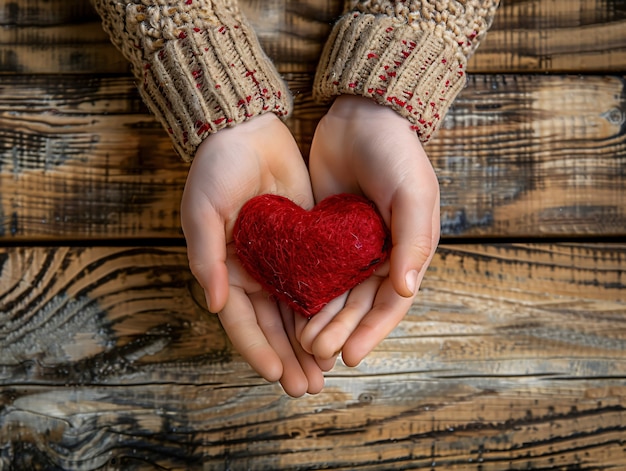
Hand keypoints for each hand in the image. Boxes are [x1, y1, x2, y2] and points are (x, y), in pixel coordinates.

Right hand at [180, 113, 323, 395]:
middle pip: (272, 326)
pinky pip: (315, 283)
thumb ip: (206, 257)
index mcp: (225, 271)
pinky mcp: (304, 245)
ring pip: (296, 312)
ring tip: (325, 373)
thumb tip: (214, 303)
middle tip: (307, 388)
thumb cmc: (216, 169)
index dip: (258, 350)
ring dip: (309, 344)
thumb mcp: (203, 210)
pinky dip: (325, 309)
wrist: (248, 131)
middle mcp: (253, 273)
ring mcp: (280, 261)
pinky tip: (340, 329)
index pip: (241, 322)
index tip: (276, 376)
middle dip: (289, 358)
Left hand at [298, 95, 439, 366]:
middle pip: (359, 304)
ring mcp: (349, 246)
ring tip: (301, 342)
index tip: (351, 356)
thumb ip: (412, 241)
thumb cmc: (396, 153)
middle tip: (317, 352)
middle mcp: (379, 255)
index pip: (391, 303)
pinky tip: (289, 309)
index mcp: (406, 251)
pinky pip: (313, 269)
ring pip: (335, 292)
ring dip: (321, 319)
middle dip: (341, 331)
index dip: (372, 331)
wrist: (360, 115)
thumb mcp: (413, 194)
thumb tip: (406, 290)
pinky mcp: (322, 233)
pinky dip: (304, 291)